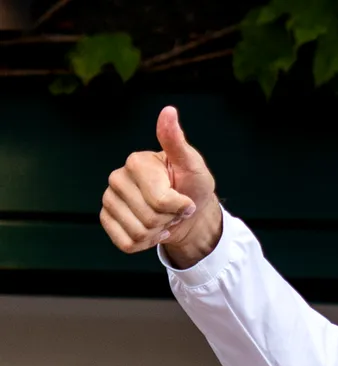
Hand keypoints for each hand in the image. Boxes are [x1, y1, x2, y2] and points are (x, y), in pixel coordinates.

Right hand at [100, 106, 217, 256]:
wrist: (189, 213)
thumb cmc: (193, 186)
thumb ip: (176, 142)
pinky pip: (126, 244)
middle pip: (149, 219)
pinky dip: (145, 243)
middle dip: (169, 219)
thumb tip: (168, 111)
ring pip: (138, 233)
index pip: (160, 201)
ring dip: (158, 231)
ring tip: (164, 218)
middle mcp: (117, 178)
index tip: (186, 198)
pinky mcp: (106, 219)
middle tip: (175, 209)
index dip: (181, 206)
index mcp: (136, 161)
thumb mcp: (192, 165)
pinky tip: (152, 230)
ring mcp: (109, 199)